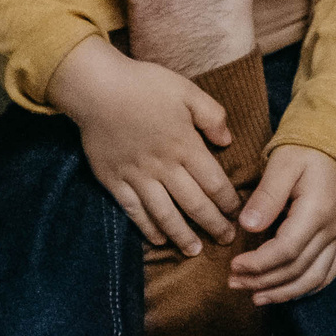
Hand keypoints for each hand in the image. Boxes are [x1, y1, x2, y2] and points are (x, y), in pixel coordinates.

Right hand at [50, 36, 241, 256]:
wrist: (97, 88)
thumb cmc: (144, 85)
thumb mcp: (186, 90)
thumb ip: (212, 115)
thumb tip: (228, 142)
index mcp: (185, 145)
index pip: (214, 183)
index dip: (229, 202)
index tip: (239, 214)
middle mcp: (164, 167)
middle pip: (194, 204)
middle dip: (213, 225)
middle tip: (226, 239)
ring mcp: (137, 176)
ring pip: (165, 214)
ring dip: (182, 235)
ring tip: (195, 251)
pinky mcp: (114, 180)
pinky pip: (133, 211)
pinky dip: (147, 227)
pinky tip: (158, 239)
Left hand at [227, 146, 335, 304]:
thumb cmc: (307, 149)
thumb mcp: (283, 163)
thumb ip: (266, 196)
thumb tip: (248, 227)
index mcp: (317, 211)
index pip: (286, 251)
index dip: (258, 264)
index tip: (234, 265)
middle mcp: (332, 229)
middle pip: (297, 269)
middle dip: (263, 282)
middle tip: (233, 283)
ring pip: (314, 278)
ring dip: (283, 293)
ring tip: (255, 298)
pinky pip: (328, 272)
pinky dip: (307, 288)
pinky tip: (287, 293)